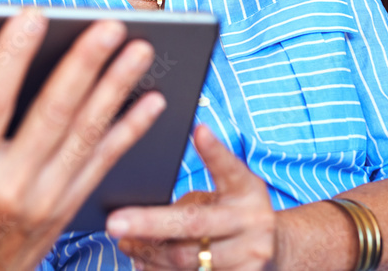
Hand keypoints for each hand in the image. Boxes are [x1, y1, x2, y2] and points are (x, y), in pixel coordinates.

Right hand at [0, 9, 166, 270]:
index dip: (12, 57)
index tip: (30, 16)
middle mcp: (11, 184)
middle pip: (53, 113)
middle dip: (84, 65)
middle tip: (108, 25)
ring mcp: (47, 196)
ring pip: (87, 133)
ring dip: (116, 88)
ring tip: (138, 50)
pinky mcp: (71, 205)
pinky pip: (105, 162)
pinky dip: (131, 129)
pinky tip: (151, 101)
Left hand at [107, 125, 275, 269]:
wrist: (272, 249)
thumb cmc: (234, 212)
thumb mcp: (228, 191)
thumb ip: (196, 193)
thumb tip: (143, 202)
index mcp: (249, 189)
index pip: (229, 167)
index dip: (214, 151)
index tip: (199, 130)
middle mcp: (254, 220)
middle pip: (194, 222)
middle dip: (149, 222)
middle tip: (114, 222)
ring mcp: (251, 254)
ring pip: (187, 257)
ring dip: (149, 252)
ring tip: (124, 243)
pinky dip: (160, 270)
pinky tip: (143, 263)